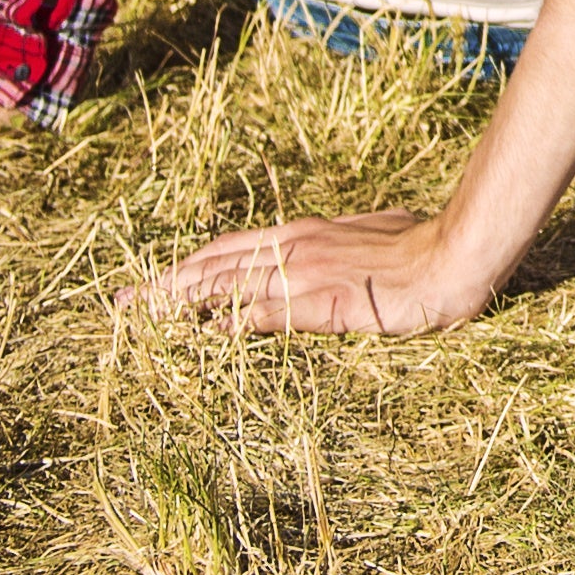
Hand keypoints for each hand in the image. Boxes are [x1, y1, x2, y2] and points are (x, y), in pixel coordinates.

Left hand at [138, 208, 492, 335]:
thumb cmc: (420, 247)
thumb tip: (308, 266)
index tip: (151, 285)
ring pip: (228, 287)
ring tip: (143, 321)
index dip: (186, 269)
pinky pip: (267, 315)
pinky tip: (207, 338)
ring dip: (182, 304)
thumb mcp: (367, 240)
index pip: (227, 251)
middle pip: (213, 267)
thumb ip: (330, 254)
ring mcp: (307, 275)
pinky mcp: (324, 303)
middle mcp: (295, 249)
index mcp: (303, 236)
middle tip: (120, 306)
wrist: (454, 254)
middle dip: (164, 287)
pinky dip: (232, 326)